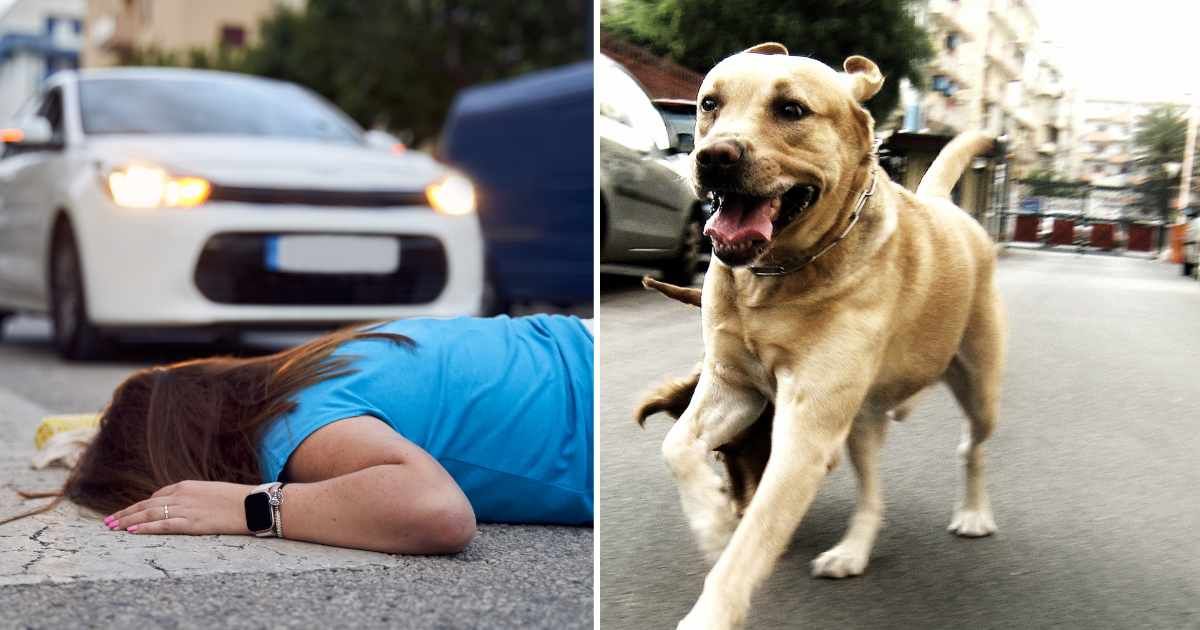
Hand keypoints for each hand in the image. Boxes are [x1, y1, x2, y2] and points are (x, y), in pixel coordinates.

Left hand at [104, 480, 256, 535]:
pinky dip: (145, 528)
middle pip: (146, 505)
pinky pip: (162, 525)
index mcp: (186, 486)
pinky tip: (131, 532)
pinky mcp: (191, 523)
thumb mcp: (211, 493)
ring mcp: (185, 509)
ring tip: (112, 528)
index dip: (139, 506)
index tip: (126, 514)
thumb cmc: (237, 499)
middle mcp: (182, 495)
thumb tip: (180, 507)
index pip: (156, 496)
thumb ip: (193, 498)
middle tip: (107, 522)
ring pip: (148, 514)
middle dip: (125, 513)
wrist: (253, 504)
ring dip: (127, 521)